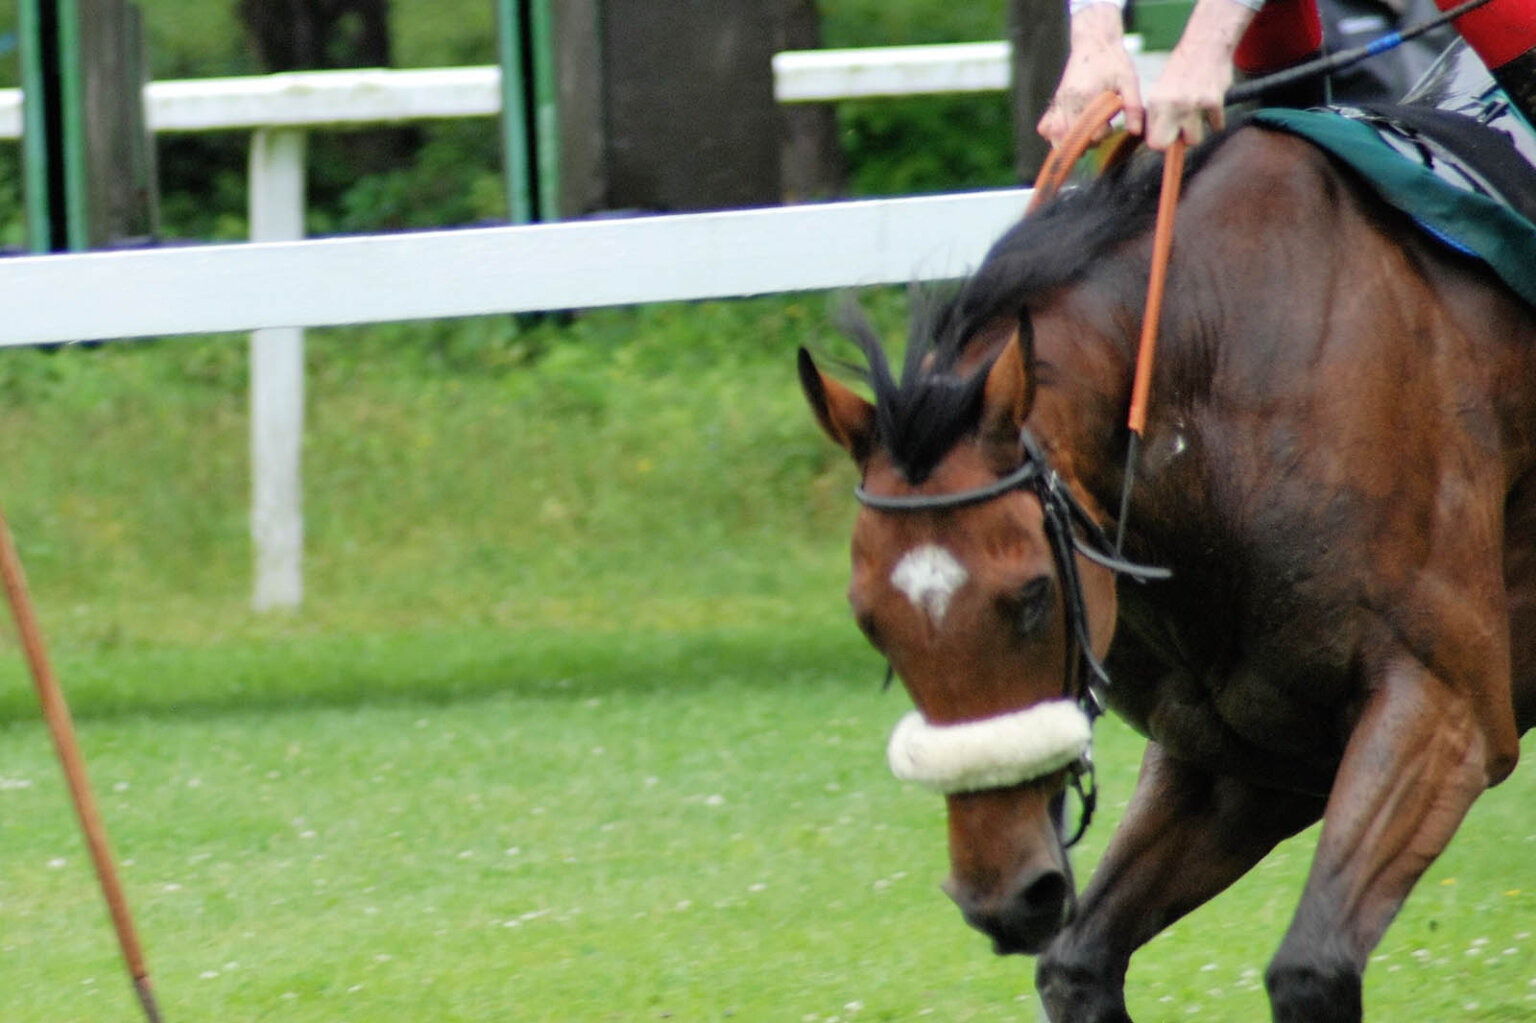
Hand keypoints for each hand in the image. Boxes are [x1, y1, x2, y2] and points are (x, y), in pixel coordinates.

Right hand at [1038, 3, 1144, 144]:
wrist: (1093, 42)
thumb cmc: (1113, 61)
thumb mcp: (1129, 81)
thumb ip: (1133, 107)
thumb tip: (1135, 132)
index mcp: (1087, 95)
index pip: (1091, 132)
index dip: (1103, 134)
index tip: (1111, 125)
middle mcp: (1069, 101)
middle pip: (1071, 139)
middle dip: (1087, 142)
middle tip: (1100, 129)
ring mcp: (1059, 102)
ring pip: (1054, 136)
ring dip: (1069, 143)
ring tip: (1085, 134)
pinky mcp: (1055, 102)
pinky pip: (1045, 127)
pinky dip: (1053, 135)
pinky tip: (1068, 131)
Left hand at [1142, 47, 1233, 148]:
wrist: (1206, 46)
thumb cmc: (1182, 69)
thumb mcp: (1160, 90)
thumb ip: (1156, 114)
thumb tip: (1153, 139)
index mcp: (1157, 103)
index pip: (1154, 142)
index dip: (1160, 142)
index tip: (1165, 136)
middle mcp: (1173, 105)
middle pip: (1169, 146)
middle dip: (1174, 142)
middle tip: (1180, 131)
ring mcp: (1194, 105)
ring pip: (1195, 140)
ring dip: (1196, 131)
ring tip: (1195, 115)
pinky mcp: (1215, 102)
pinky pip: (1216, 126)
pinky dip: (1215, 120)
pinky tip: (1210, 106)